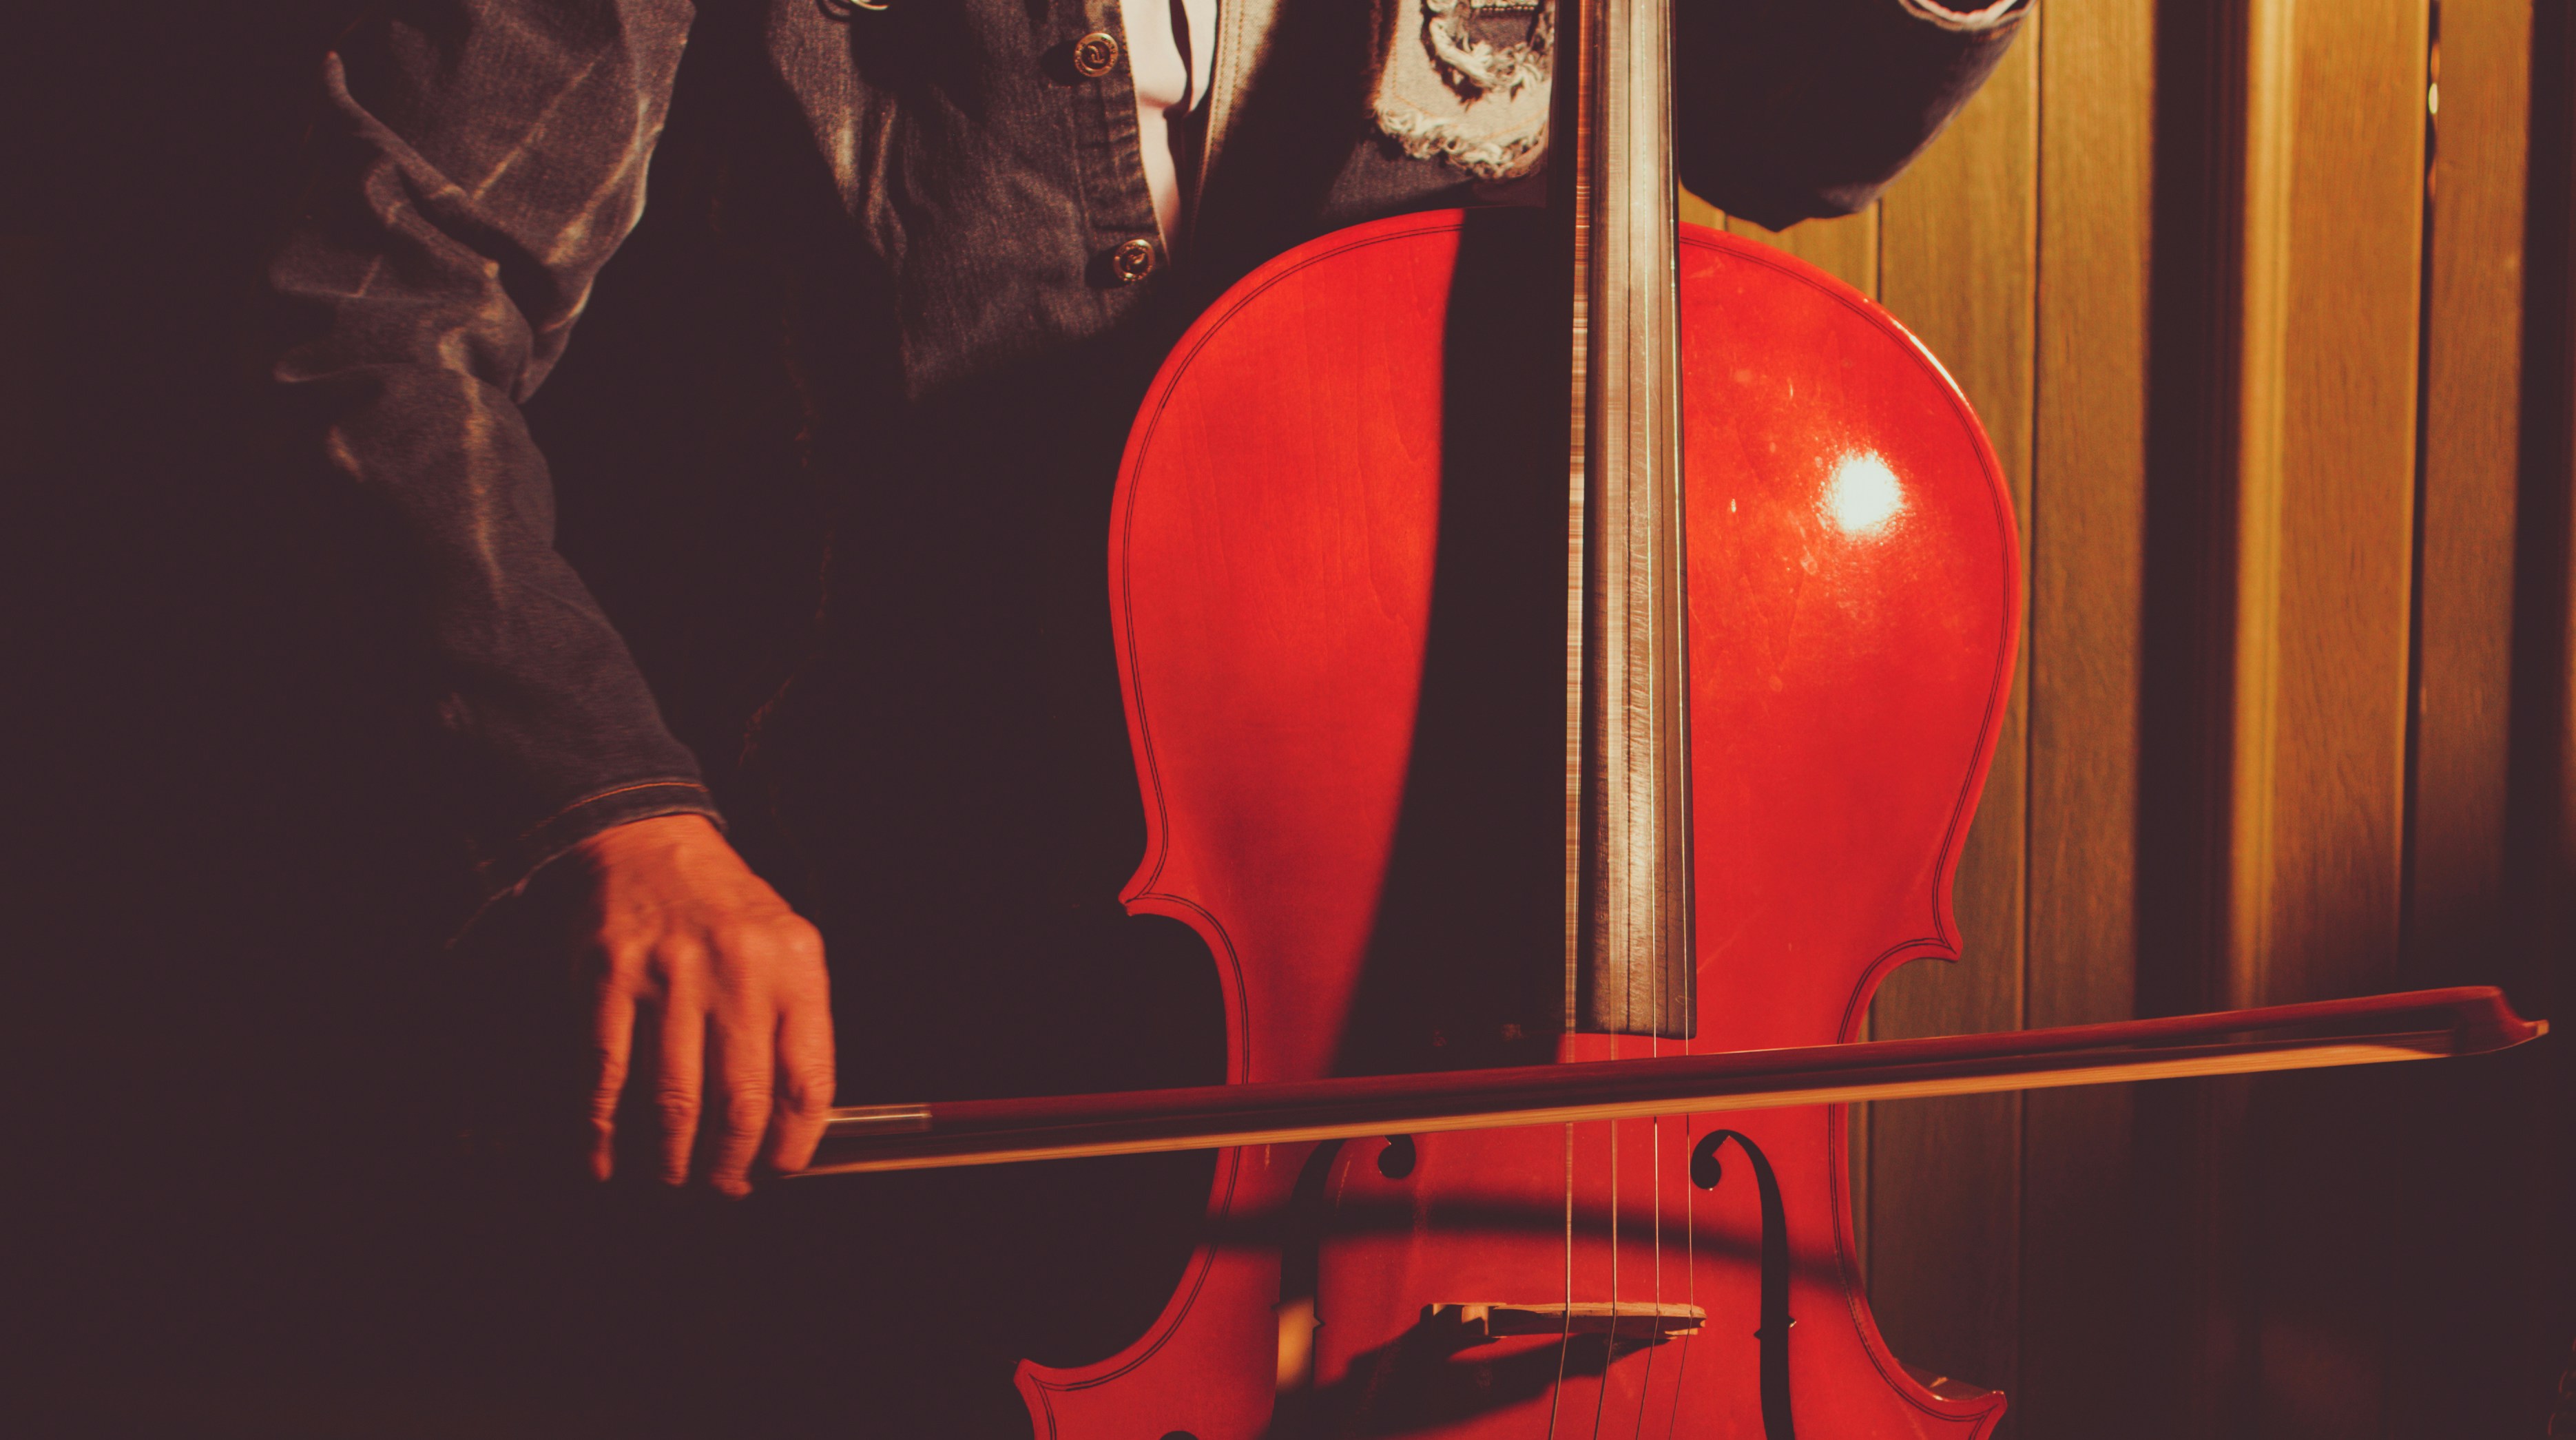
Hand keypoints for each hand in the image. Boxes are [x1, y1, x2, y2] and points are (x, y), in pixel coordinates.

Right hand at [562, 814, 833, 1195]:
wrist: (645, 839)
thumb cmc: (723, 910)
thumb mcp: (785, 947)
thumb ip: (794, 1024)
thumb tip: (790, 1130)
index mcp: (794, 966)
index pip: (805, 1083)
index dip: (793, 1147)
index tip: (776, 1175)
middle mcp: (737, 970)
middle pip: (740, 1104)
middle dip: (729, 1169)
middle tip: (719, 1195)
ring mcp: (669, 975)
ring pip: (674, 1102)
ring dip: (670, 1163)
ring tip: (671, 1187)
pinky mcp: (608, 978)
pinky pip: (607, 1077)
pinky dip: (602, 1133)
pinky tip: (605, 1164)